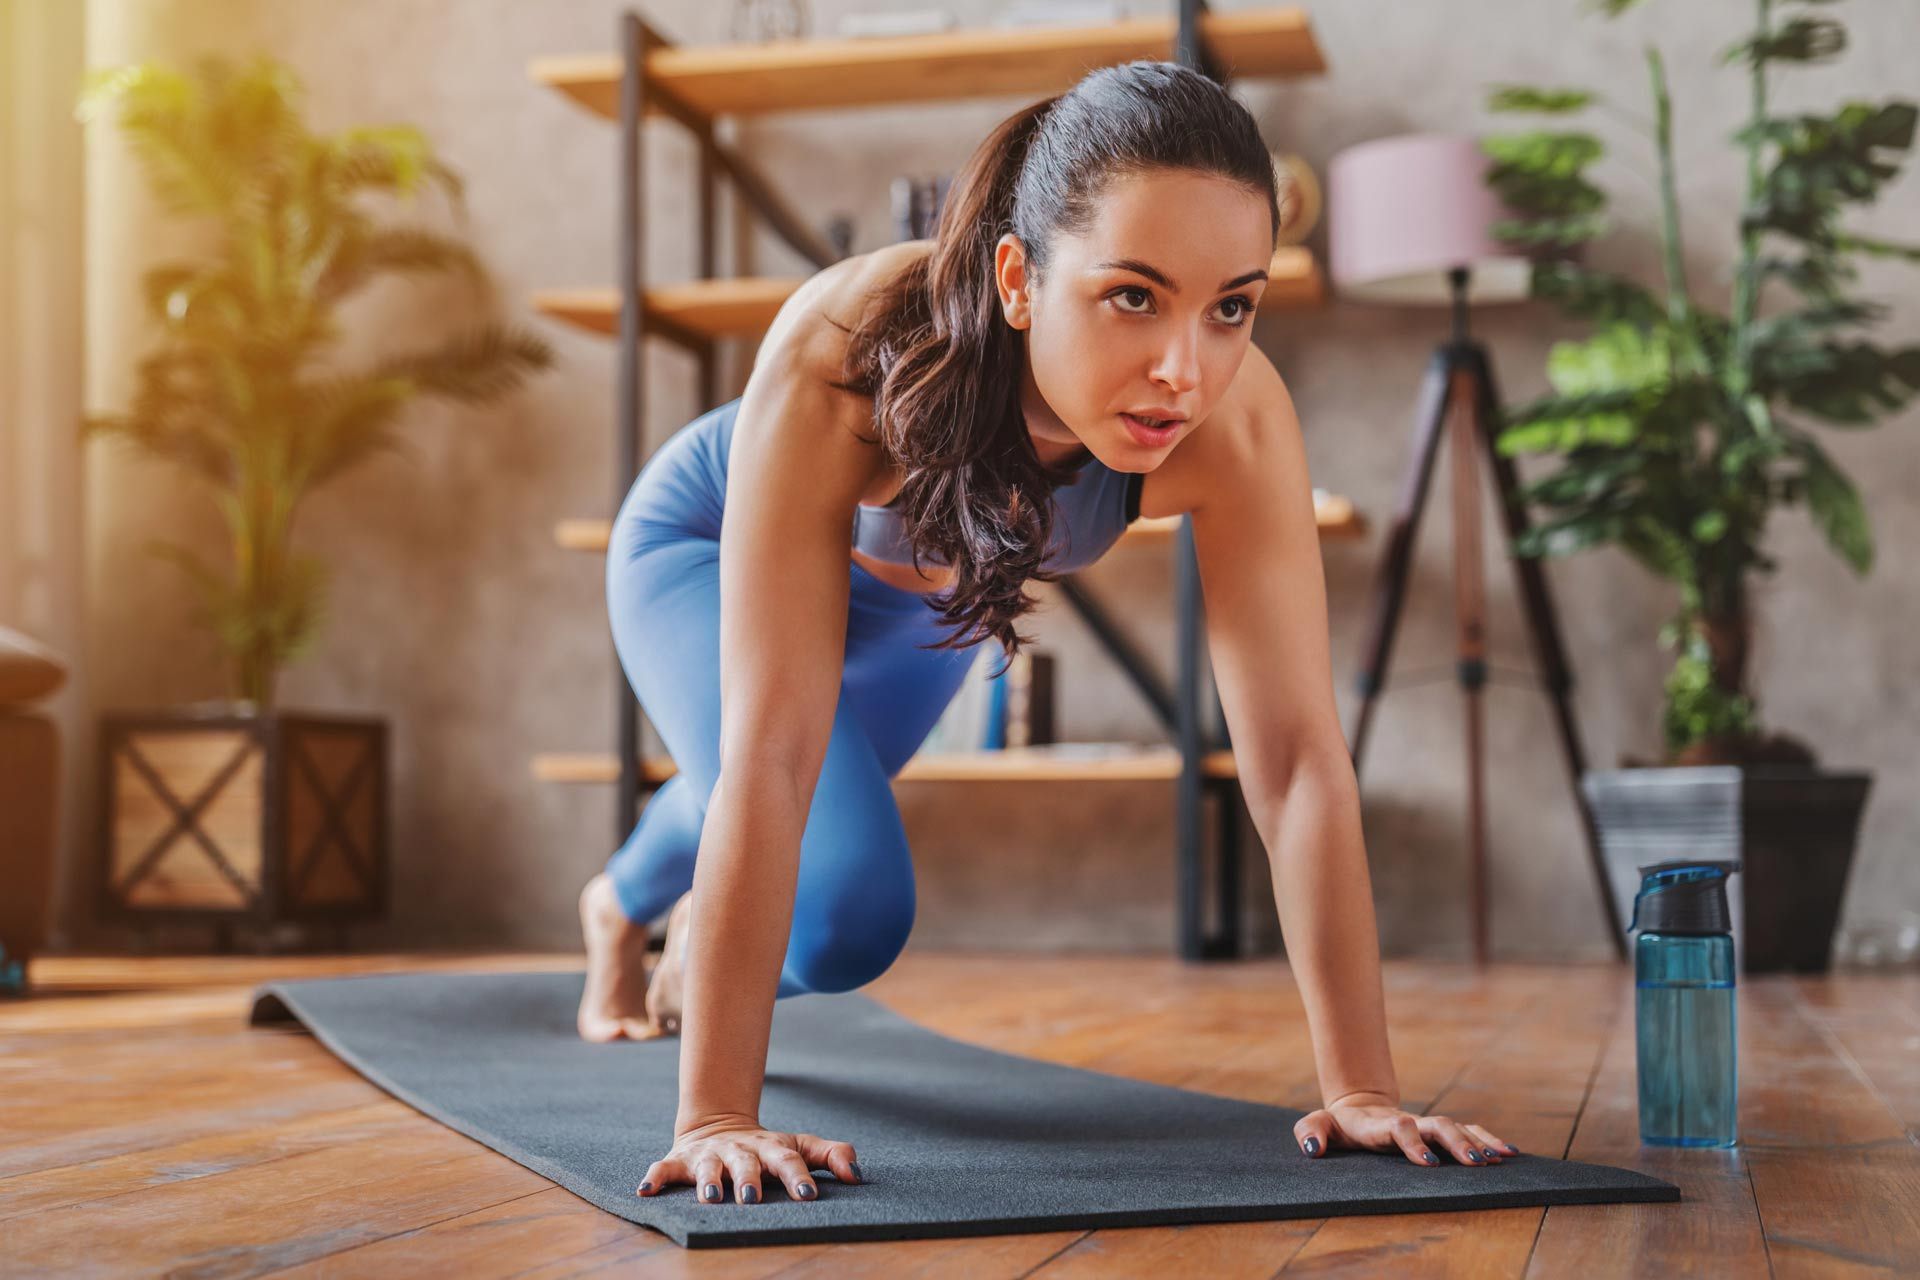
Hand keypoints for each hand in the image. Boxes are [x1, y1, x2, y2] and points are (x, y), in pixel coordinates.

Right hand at [637, 1113, 864, 1203]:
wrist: (719, 1125)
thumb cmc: (768, 1148)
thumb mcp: (799, 1146)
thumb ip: (830, 1155)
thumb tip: (857, 1175)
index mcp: (770, 1148)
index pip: (788, 1160)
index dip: (798, 1177)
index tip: (810, 1196)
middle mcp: (739, 1150)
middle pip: (745, 1164)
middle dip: (748, 1180)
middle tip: (752, 1199)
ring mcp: (708, 1155)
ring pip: (707, 1167)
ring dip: (708, 1182)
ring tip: (710, 1198)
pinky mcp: (680, 1161)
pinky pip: (663, 1168)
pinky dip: (654, 1177)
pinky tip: (645, 1190)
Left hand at [1292, 1091, 1520, 1166]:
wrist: (1357, 1109)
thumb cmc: (1338, 1126)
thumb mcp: (1317, 1125)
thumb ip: (1311, 1131)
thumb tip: (1312, 1147)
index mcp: (1380, 1124)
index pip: (1398, 1130)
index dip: (1412, 1143)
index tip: (1428, 1163)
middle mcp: (1408, 1122)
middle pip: (1437, 1126)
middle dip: (1456, 1143)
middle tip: (1475, 1163)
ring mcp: (1425, 1125)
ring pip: (1456, 1128)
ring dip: (1477, 1142)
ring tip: (1500, 1159)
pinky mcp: (1437, 1131)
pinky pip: (1468, 1131)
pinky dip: (1488, 1139)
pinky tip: (1510, 1153)